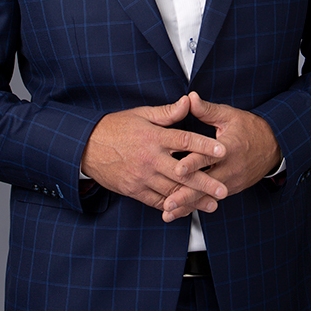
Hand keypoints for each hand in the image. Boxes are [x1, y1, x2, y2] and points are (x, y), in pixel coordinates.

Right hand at [81, 95, 227, 213]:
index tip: (222, 151)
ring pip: (171, 190)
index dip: (204, 146)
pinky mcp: (134, 190)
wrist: (87, 147)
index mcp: (153, 137)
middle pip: (182, 172)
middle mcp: (149, 158)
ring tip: (212, 204)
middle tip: (223, 190)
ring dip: (193, 199)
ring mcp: (141, 177)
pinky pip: (156, 201)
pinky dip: (172, 206)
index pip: (184, 140)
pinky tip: (187, 209)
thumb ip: (167, 112)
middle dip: (205, 183)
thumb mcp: (141, 115)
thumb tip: (188, 101)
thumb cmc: (115, 128)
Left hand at [161, 91, 281, 221]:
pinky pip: (210, 198)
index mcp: (228, 148)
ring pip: (206, 196)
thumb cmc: (249, 128)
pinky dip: (195, 206)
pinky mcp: (230, 189)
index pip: (207, 157)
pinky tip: (179, 213)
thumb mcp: (229, 116)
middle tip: (167, 204)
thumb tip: (189, 98)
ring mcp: (231, 181)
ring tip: (168, 214)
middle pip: (205, 184)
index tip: (177, 169)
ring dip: (187, 205)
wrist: (274, 146)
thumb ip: (207, 110)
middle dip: (185, 195)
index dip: (192, 163)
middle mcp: (230, 168)